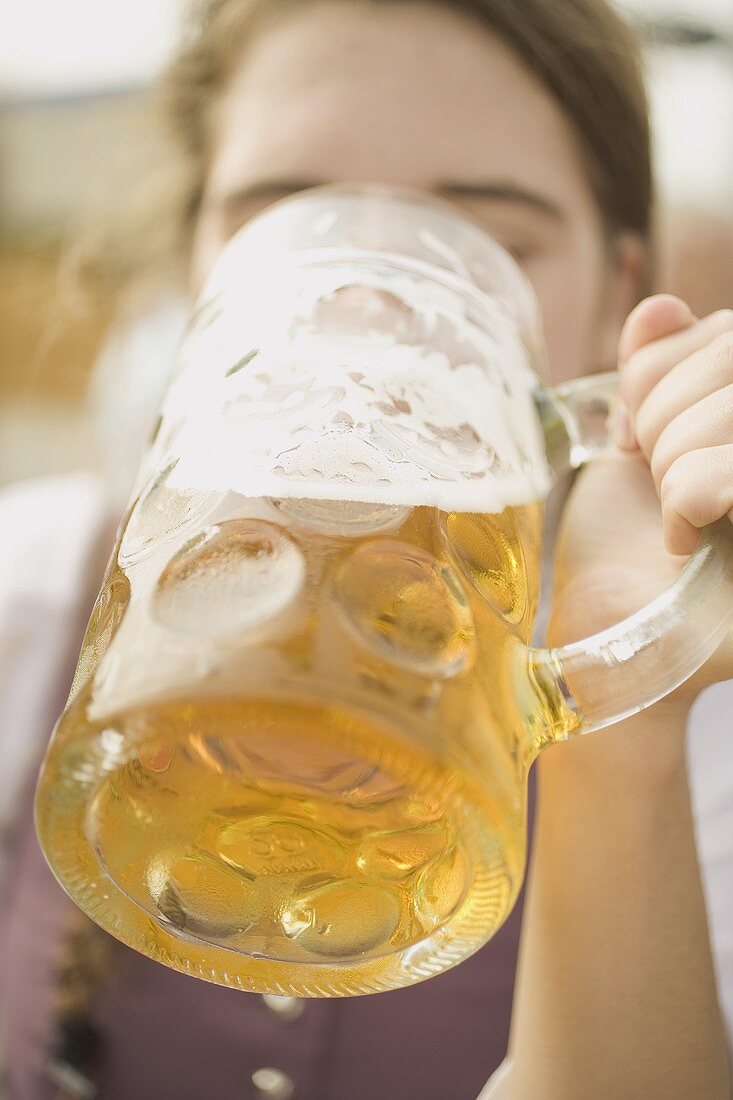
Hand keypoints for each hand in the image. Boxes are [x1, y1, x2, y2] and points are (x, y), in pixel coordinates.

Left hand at [549, 296, 732, 702]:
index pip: (719, 332)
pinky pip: (711, 477)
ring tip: (677, 517)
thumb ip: (656, 373)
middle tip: (659, 485)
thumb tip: (659, 306)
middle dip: (662, 423)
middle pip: (726, 353)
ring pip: (719, 411)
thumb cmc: (623, 547)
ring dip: (672, 467)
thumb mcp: (634, 443)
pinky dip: (687, 500)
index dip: (657, 379)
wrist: (619, 639)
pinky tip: (686, 540)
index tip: (642, 440)